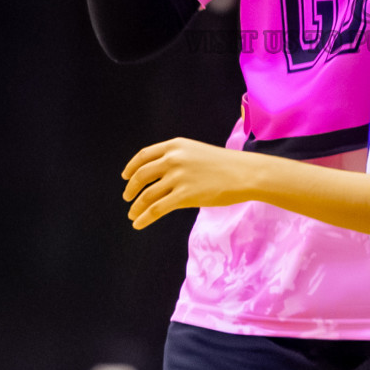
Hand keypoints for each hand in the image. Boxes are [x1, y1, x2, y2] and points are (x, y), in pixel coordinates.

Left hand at [122, 137, 259, 228]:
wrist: (244, 173)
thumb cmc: (224, 165)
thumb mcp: (196, 152)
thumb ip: (176, 158)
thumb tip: (157, 175)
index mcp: (175, 145)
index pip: (144, 156)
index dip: (131, 167)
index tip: (125, 177)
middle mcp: (173, 159)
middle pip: (141, 175)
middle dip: (131, 189)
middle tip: (128, 198)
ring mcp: (178, 177)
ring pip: (147, 195)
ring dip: (136, 207)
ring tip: (133, 214)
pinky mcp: (184, 196)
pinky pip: (156, 209)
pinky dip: (144, 218)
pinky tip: (138, 224)